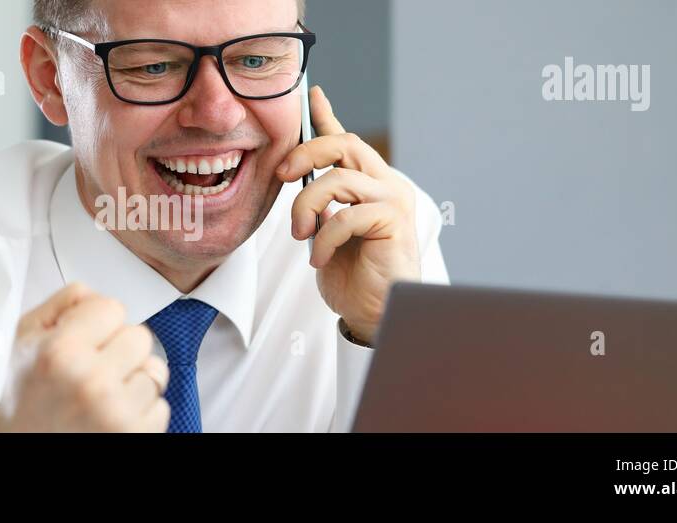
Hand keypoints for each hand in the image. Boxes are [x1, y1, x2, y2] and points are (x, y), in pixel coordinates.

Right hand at [0, 283, 170, 431]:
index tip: (84, 341)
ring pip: (155, 371)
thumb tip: (97, 295)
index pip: (113, 307)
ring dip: (132, 380)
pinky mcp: (135, 436)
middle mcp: (91, 383)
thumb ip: (63, 304)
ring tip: (101, 396)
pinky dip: (140, 410)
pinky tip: (111, 415)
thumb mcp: (25, 339)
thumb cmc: (21, 396)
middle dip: (119, 349)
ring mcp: (117, 414)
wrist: (17, 442)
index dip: (98, 323)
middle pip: (140, 337)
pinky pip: (161, 406)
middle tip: (93, 369)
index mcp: (61, 353)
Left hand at [275, 86, 420, 343]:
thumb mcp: (325, 230)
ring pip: (338, 179)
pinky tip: (319, 259)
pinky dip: (324, 239)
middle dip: (305, 154)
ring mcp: (393, 200)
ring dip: (307, 206)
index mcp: (370, 183)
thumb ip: (319, 201)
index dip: (327, 117)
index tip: (312, 94)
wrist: (375, 311)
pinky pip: (345, 216)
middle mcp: (387, 183)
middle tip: (283, 176)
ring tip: (301, 234)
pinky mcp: (393, 221)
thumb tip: (295, 174)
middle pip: (344, 144)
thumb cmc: (352, 274)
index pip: (346, 141)